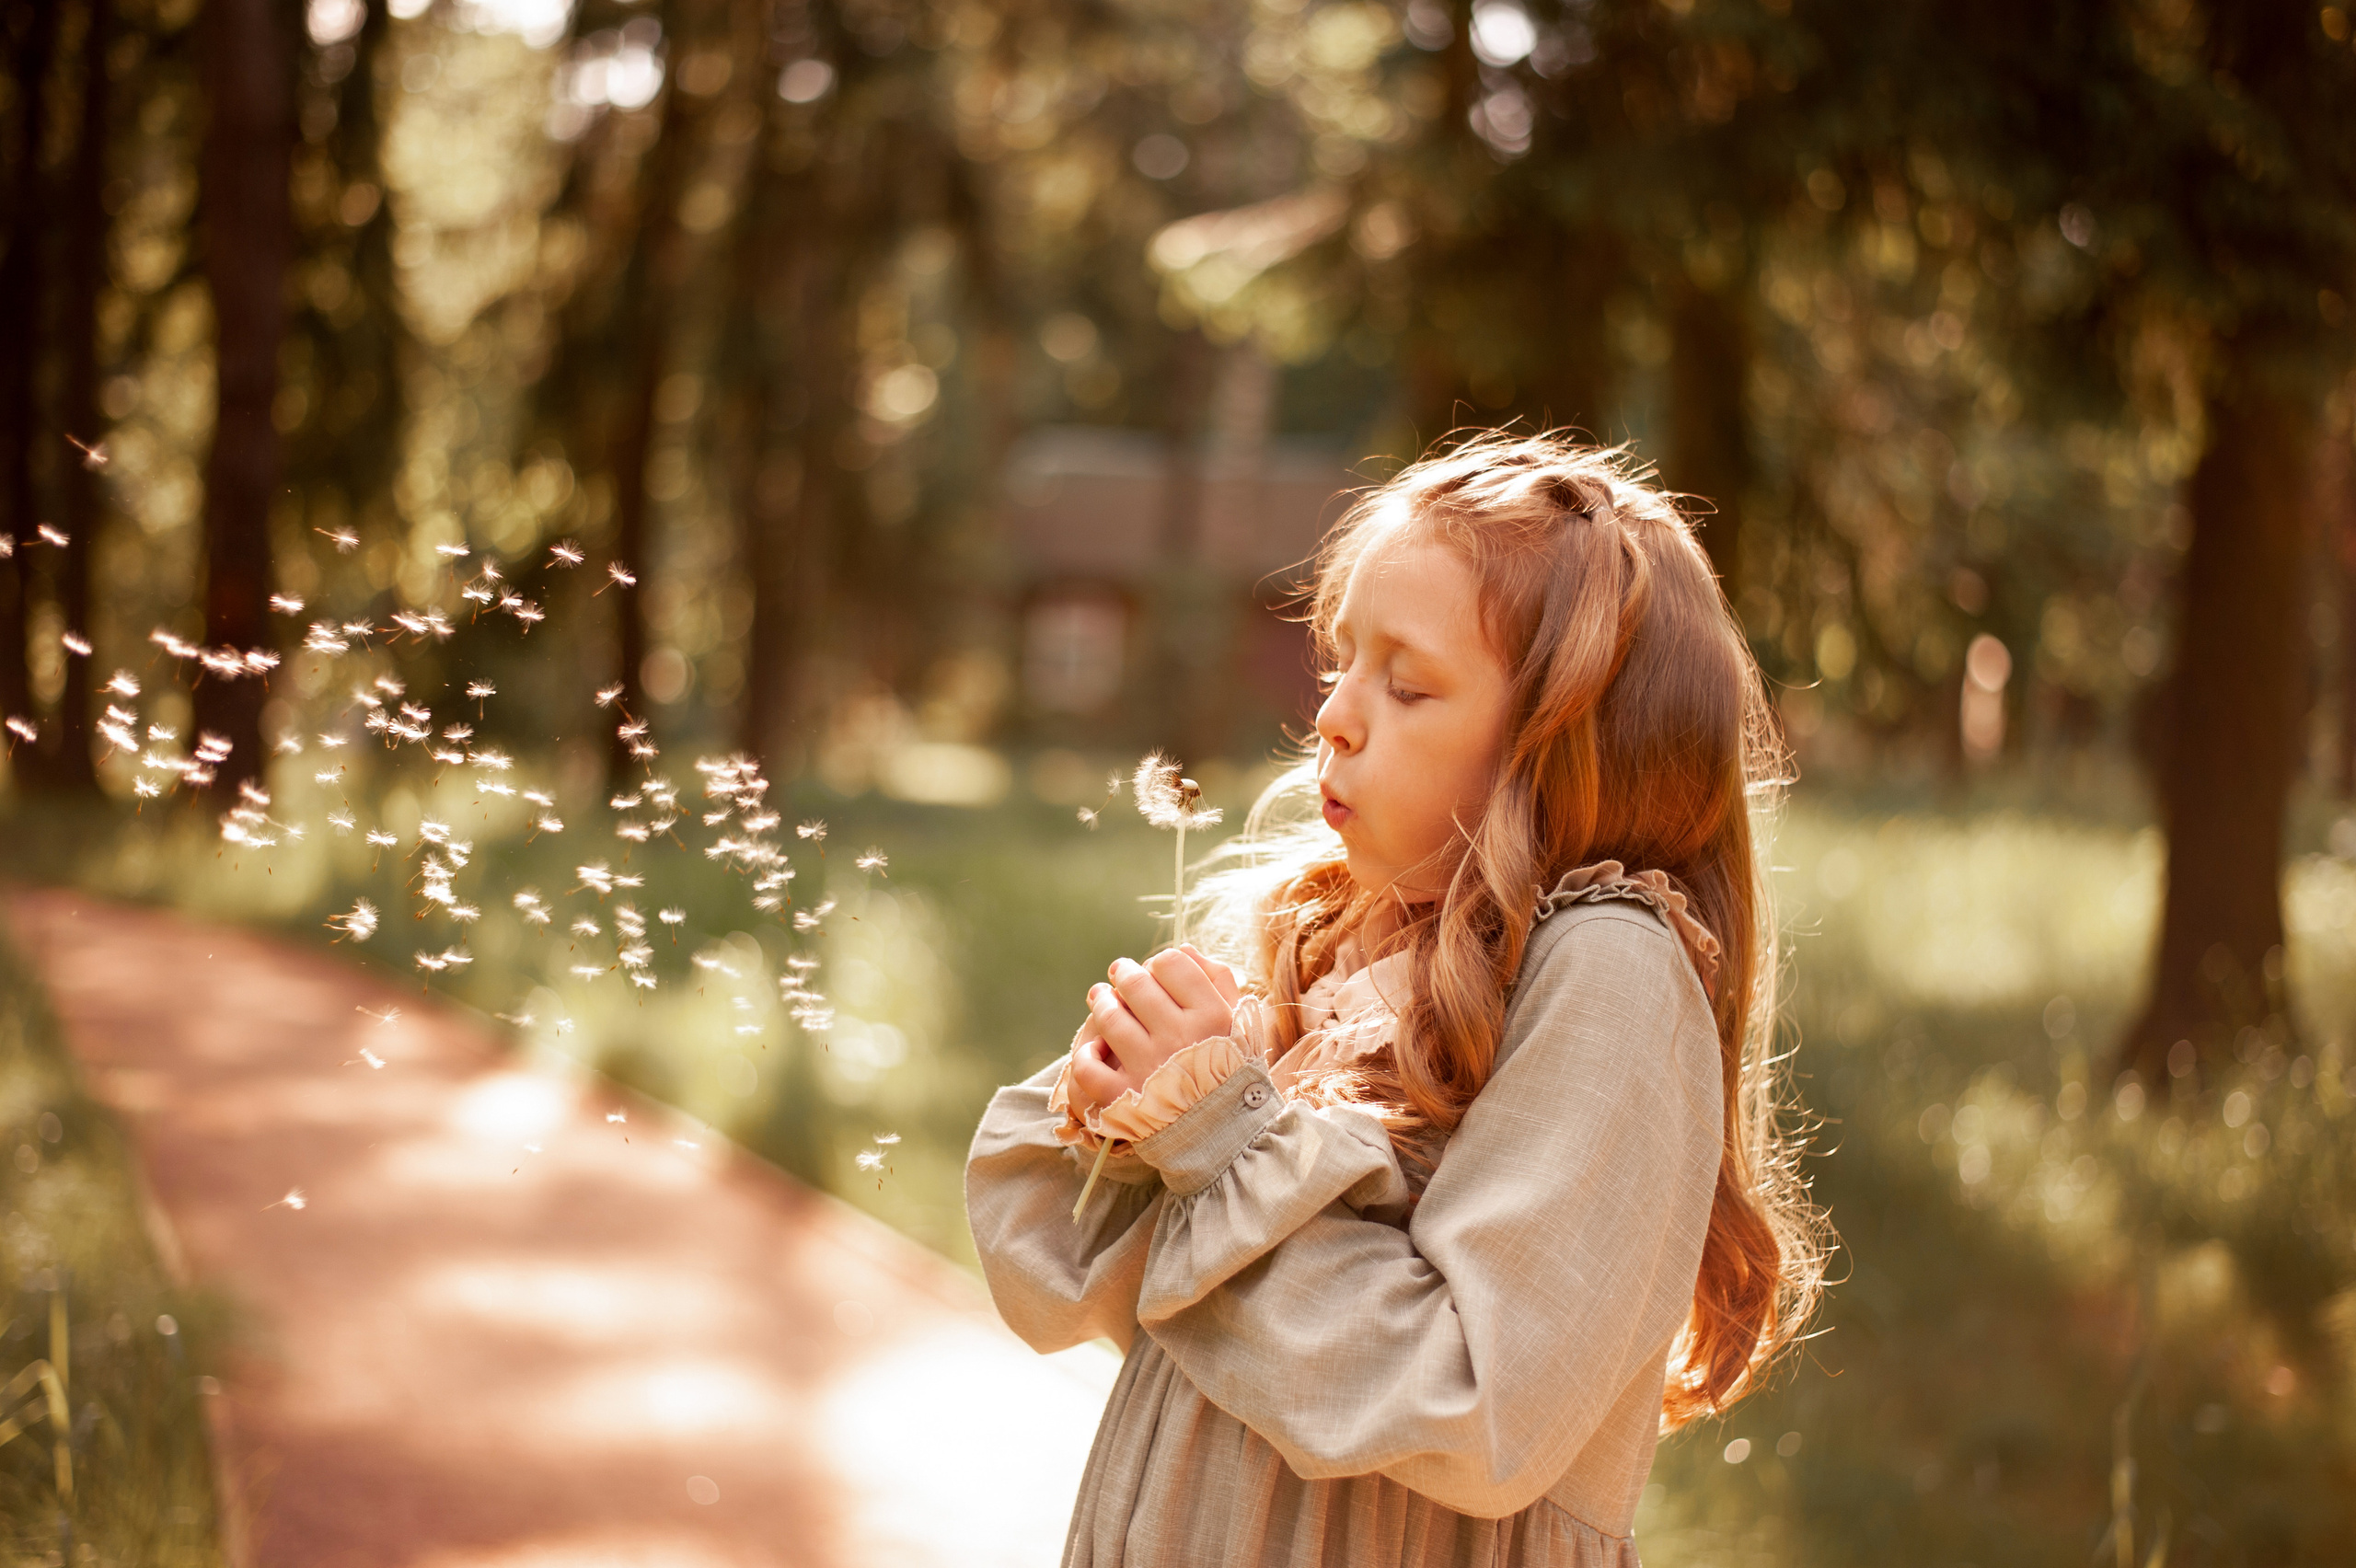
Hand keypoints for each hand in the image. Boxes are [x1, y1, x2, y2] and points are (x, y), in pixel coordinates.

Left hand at [1066, 945, 1242, 1118]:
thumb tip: (1182, 949)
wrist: (1227, 1135)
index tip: (1155, 970)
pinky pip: (1088, 1067)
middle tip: (1120, 972)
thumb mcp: (1240, 1023)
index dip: (1159, 962)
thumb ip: (1218, 981)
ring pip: (1109, 1016)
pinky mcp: (1124, 1099)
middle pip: (1136, 983)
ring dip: (1100, 1001)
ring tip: (1100, 997)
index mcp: (1211, 1016)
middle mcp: (1179, 1038)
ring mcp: (1148, 1068)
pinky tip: (1095, 1048)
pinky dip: (1086, 1054)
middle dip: (1124, 973)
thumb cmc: (1232, 1071)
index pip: (1171, 964)